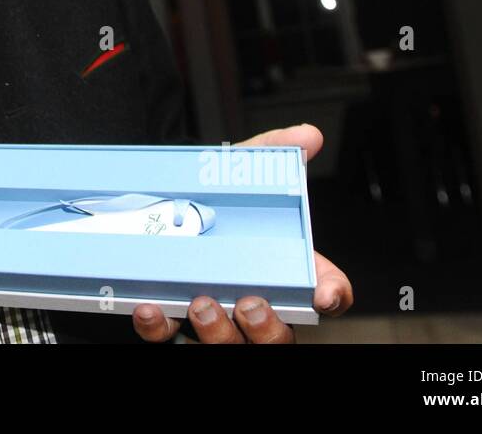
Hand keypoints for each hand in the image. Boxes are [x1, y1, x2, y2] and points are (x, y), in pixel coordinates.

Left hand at [132, 123, 353, 342]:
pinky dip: (159, 326)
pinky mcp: (170, 322)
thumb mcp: (240, 169)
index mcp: (280, 270)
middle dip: (268, 328)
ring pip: (228, 346)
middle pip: (277, 337)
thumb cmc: (211, 196)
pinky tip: (150, 307)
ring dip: (218, 333)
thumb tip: (307, 135)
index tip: (324, 293)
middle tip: (250, 302)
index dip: (330, 295)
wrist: (153, 199)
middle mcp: (251, 303)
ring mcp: (212, 319)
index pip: (323, 292)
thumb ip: (273, 151)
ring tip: (201, 302)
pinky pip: (168, 337)